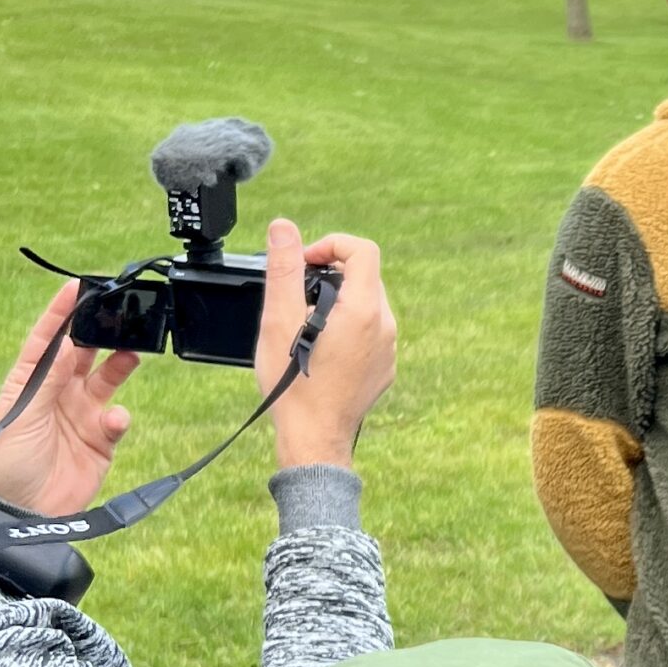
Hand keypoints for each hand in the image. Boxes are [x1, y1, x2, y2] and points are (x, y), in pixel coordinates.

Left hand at [0, 283, 137, 514]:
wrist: (23, 510)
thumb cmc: (10, 461)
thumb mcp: (21, 415)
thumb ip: (46, 380)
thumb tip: (66, 345)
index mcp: (30, 381)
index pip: (48, 339)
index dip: (62, 313)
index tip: (78, 288)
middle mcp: (58, 392)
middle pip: (83, 352)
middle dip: (100, 331)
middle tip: (118, 313)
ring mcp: (81, 414)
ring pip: (108, 378)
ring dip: (120, 363)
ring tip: (133, 351)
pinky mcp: (101, 440)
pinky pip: (117, 419)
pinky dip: (120, 417)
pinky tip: (115, 420)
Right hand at [262, 219, 396, 471]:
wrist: (314, 439)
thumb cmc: (293, 385)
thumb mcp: (279, 320)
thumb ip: (283, 268)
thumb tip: (283, 228)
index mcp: (364, 310)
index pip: (362, 250)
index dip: (331, 244)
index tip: (304, 262)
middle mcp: (385, 328)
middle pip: (365, 277)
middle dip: (330, 274)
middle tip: (297, 294)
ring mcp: (388, 351)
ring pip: (367, 306)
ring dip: (337, 303)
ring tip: (305, 324)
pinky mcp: (384, 370)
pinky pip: (370, 334)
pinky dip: (347, 329)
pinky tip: (320, 349)